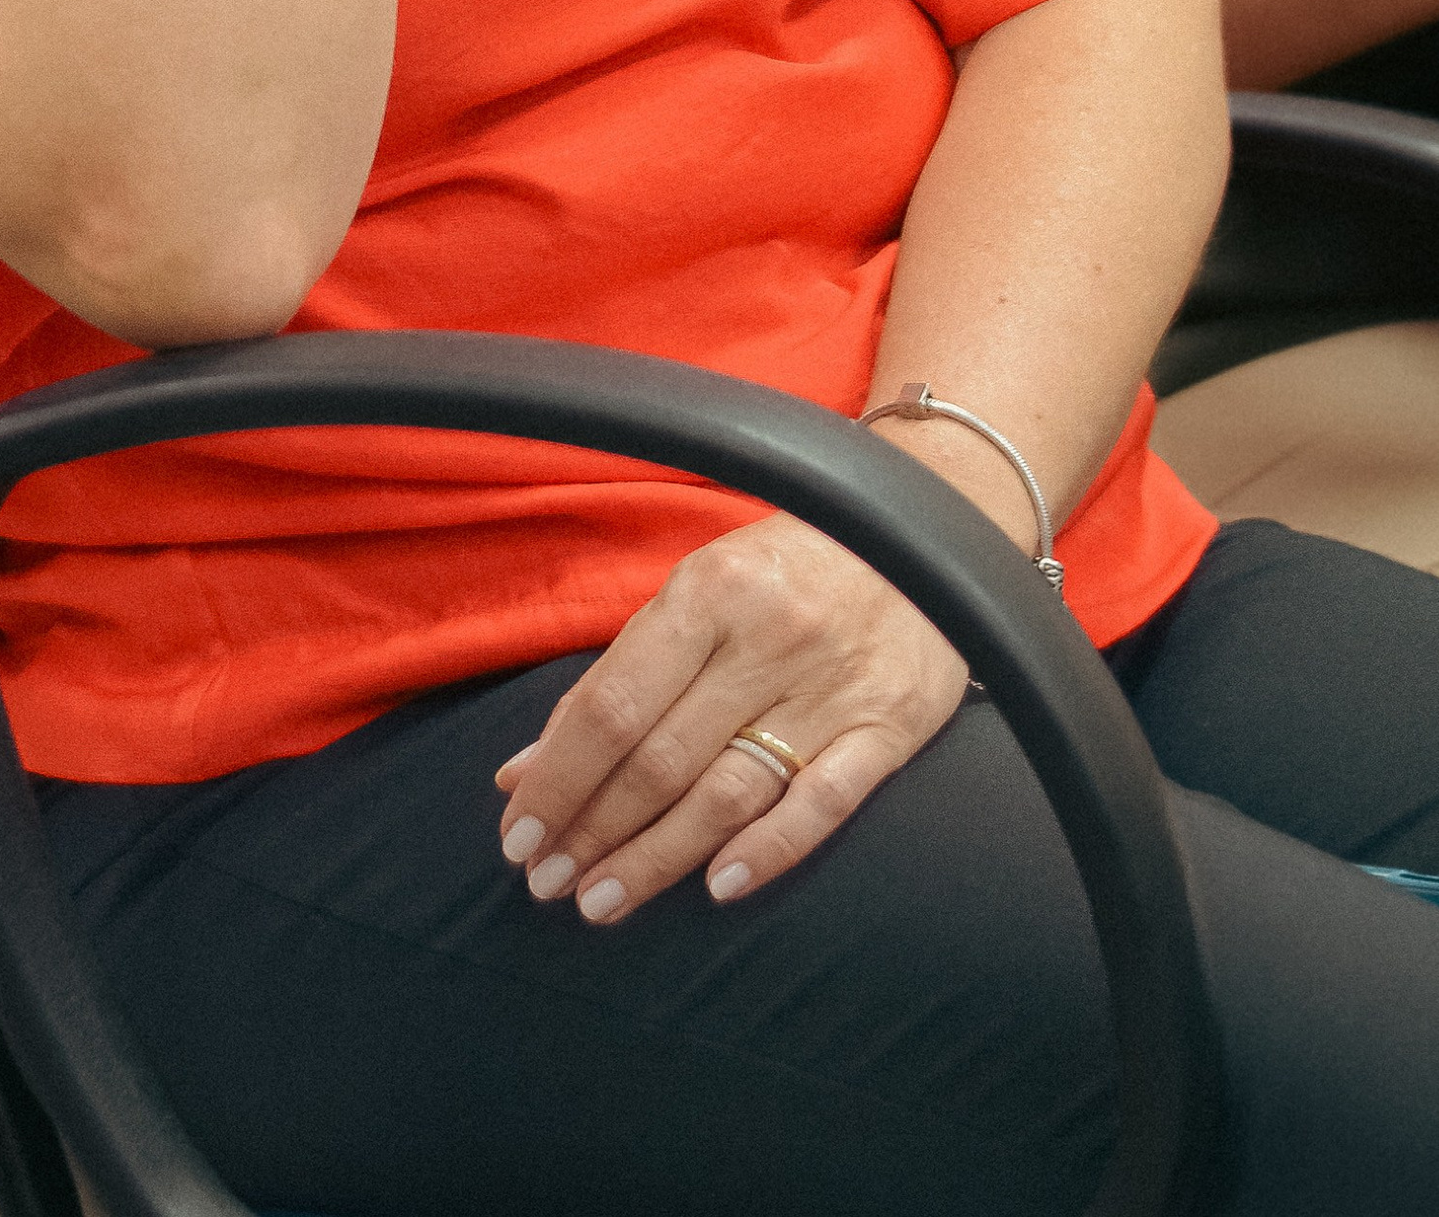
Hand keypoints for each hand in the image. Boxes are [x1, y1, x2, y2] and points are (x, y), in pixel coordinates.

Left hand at [491, 512, 967, 925]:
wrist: (920, 538)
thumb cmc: (785, 571)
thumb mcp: (698, 595)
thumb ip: (620, 676)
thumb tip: (523, 769)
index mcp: (708, 594)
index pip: (612, 703)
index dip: (558, 776)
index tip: (517, 834)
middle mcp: (767, 641)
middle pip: (660, 758)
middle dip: (593, 829)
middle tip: (545, 883)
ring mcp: (831, 689)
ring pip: (728, 792)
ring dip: (656, 858)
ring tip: (600, 900)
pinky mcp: (889, 728)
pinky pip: (825, 802)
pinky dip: (769, 849)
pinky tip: (718, 886)